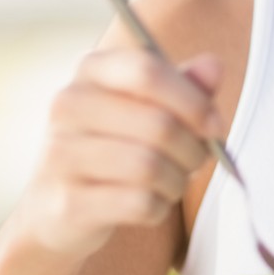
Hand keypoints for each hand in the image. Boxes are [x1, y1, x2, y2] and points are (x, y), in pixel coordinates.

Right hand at [17, 46, 225, 260]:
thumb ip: (186, 86)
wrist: (58, 207)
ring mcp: (60, 154)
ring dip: (177, 181)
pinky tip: (150, 203)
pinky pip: (139, 203)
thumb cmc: (117, 146)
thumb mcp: (151, 107)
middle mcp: (68, 106)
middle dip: (193, 150)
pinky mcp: (67, 202)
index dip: (193, 100)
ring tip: (172, 182)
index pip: (148, 71)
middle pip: (159, 124)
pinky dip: (159, 207)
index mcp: (92, 71)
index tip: (215, 126)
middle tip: (195, 161)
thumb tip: (213, 67)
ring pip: (150, 166)